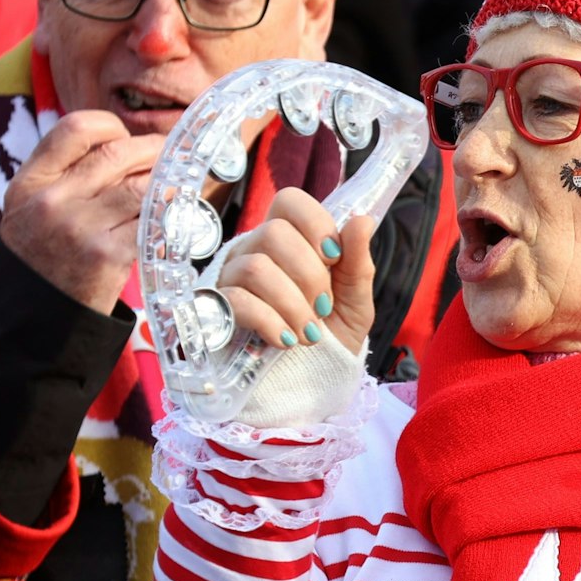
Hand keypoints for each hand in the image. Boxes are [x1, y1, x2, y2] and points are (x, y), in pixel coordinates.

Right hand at [0, 112, 163, 313]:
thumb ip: (69, 174)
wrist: (31, 312)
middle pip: (117, 154)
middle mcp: (51, 199)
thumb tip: (134, 146)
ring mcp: (80, 228)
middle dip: (155, 150)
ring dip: (168, 182)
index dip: (112, 127)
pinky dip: (170, 215)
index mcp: (31, 181)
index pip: (76, 129)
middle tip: (173, 155)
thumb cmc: (43, 252)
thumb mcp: (33, 205)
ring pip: (141, 187)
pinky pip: (151, 223)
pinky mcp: (107, 255)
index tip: (129, 137)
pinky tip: (175, 214)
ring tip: (177, 183)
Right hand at [217, 188, 376, 357]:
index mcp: (292, 238)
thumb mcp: (356, 299)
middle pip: (273, 233)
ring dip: (292, 304)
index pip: (290, 201)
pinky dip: (270, 322)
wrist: (313, 379)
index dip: (314, 224)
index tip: (334, 258)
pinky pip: (236, 301)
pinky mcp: (218, 308)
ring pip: (255, 268)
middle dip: (309, 275)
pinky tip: (286, 340)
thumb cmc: (333, 332)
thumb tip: (362, 220)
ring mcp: (233, 277)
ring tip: (310, 333)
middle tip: (324, 307)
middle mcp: (256, 249)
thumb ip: (358, 261)